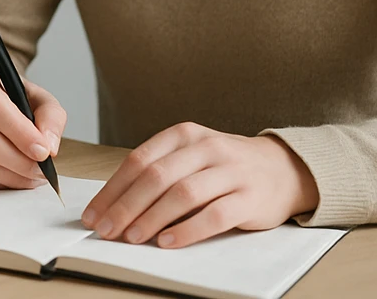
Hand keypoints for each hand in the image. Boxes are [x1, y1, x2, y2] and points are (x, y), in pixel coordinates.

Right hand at [0, 58, 66, 188]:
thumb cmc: (17, 100)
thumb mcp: (40, 98)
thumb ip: (51, 116)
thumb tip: (49, 146)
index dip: (18, 130)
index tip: (42, 151)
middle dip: (16, 159)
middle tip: (41, 169)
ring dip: (10, 174)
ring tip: (33, 175)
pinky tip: (16, 176)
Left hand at [81, 122, 319, 248]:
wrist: (282, 168)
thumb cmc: (224, 166)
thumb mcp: (191, 156)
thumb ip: (158, 172)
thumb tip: (114, 204)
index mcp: (184, 135)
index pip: (138, 160)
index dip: (112, 189)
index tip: (93, 214)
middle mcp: (206, 148)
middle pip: (156, 177)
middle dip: (125, 206)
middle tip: (106, 230)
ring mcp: (230, 171)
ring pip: (182, 194)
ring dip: (152, 218)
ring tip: (131, 238)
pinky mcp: (250, 197)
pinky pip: (215, 215)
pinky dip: (188, 229)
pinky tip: (169, 241)